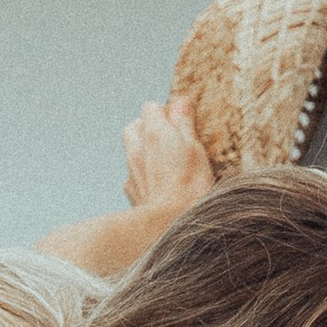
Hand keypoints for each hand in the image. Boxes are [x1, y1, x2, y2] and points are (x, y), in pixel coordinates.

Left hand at [122, 94, 217, 216]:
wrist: (168, 224)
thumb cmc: (190, 187)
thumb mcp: (195, 149)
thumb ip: (184, 124)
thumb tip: (180, 102)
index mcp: (154, 133)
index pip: (150, 107)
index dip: (166, 112)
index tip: (181, 123)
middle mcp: (137, 148)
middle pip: (134, 126)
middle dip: (149, 129)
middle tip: (171, 140)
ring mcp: (131, 171)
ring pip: (132, 150)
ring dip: (145, 151)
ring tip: (168, 163)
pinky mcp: (131, 191)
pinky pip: (134, 175)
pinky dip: (144, 174)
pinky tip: (161, 184)